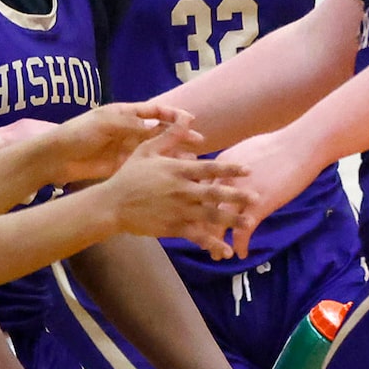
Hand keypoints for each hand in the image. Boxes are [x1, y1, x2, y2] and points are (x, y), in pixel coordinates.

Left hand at [30, 102, 194, 183]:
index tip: (189, 120)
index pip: (154, 111)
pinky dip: (159, 167)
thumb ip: (131, 124)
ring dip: (173, 153)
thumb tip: (158, 126)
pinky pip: (144, 163)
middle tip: (199, 143)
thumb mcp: (105, 124)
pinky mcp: (121, 165)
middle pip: (158, 131)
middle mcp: (128, 129)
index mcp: (124, 113)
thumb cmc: (78, 134)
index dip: (172, 115)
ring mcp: (125, 148)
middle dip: (178, 136)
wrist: (55, 157)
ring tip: (191, 160)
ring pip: (155, 149)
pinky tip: (173, 172)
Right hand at [98, 128, 250, 250]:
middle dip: (237, 196)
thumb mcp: (147, 150)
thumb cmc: (129, 175)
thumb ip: (170, 135)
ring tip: (248, 223)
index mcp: (177, 170)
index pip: (209, 168)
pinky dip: (211, 243)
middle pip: (215, 193)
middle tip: (256, 198)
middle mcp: (181, 190)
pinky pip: (196, 236)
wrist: (112, 205)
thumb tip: (187, 117)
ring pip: (210, 216)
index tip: (248, 170)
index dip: (230, 169)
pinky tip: (225, 251)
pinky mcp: (172, 228)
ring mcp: (178, 210)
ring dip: (231, 220)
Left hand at [208, 124, 328, 259]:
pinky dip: (240, 245)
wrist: (301, 145)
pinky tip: (241, 254)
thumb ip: (231, 168)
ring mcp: (239, 195)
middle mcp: (223, 182)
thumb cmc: (278, 146)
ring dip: (216, 243)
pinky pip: (243, 231)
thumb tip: (227, 176)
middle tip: (200, 242)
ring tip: (216, 254)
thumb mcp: (245, 151)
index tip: (194, 221)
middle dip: (199, 229)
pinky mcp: (258, 206)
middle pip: (202, 211)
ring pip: (219, 224)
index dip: (195, 210)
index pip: (197, 194)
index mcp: (219, 168)